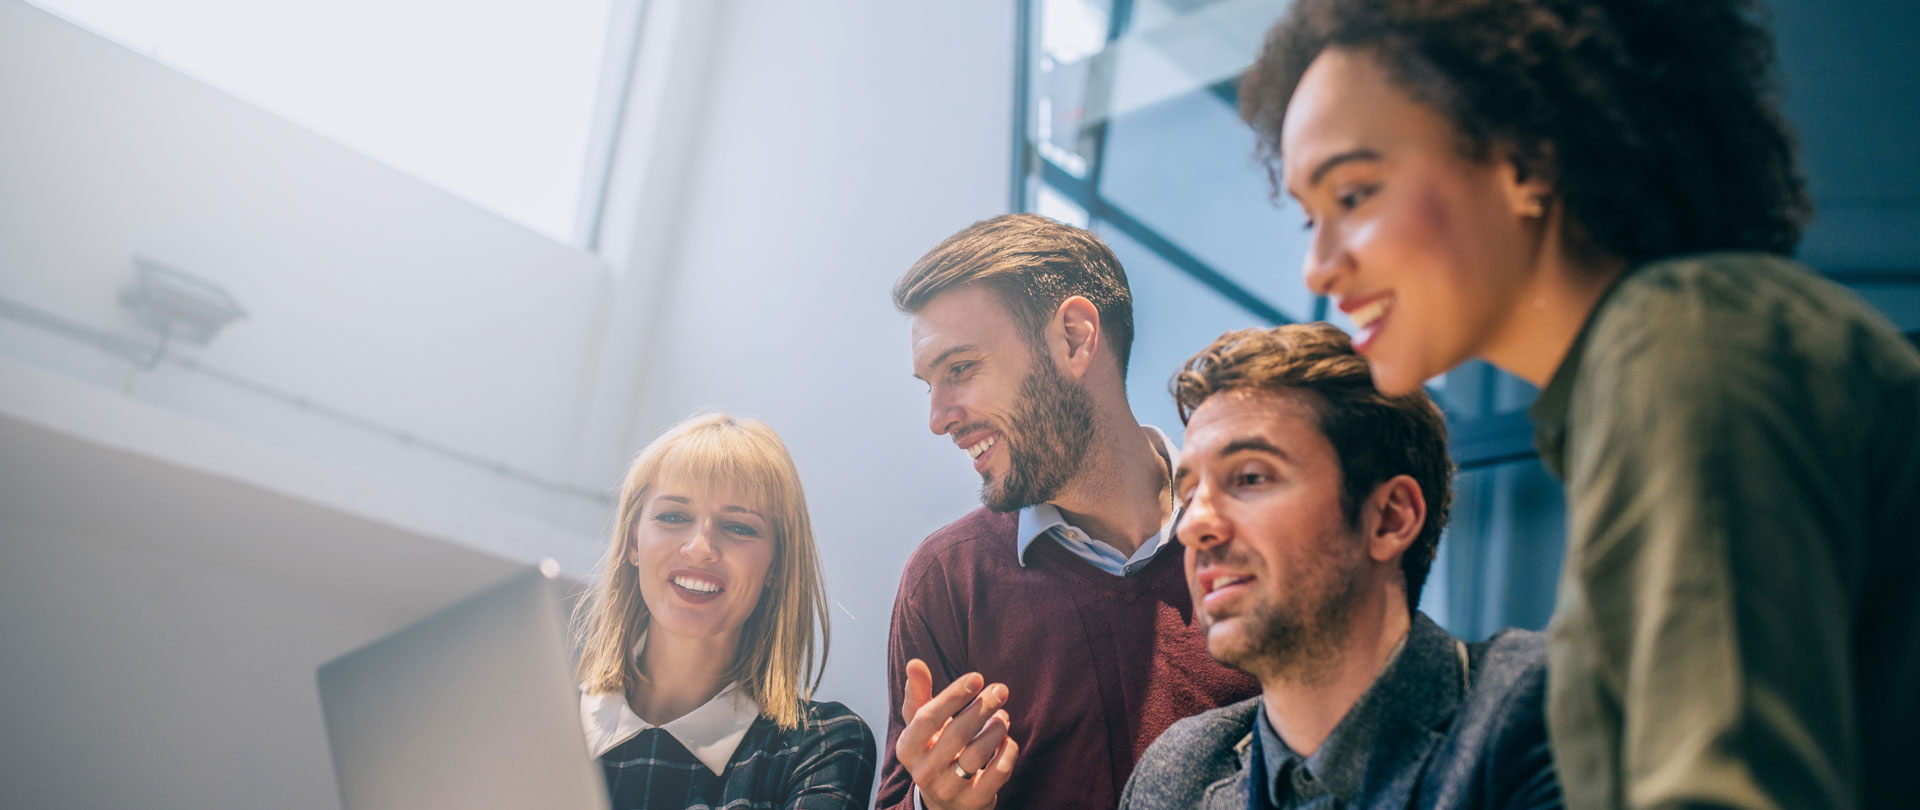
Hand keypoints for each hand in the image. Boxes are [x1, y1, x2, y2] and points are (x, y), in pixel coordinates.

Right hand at [896, 658, 1018, 809]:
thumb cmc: (934, 749)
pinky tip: (1007, 739)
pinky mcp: (973, 802)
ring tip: (1002, 715)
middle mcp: (923, 772)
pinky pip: (998, 772)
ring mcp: (948, 789)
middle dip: (983, 706)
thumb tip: (914, 663)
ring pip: (980, 752)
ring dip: (997, 727)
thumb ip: (918, 694)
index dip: (953, 695)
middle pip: (958, 733)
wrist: (943, 801)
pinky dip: (1008, 751)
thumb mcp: (922, 725)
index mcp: (908, 748)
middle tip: (1001, 690)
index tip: (977, 677)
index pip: (928, 717)